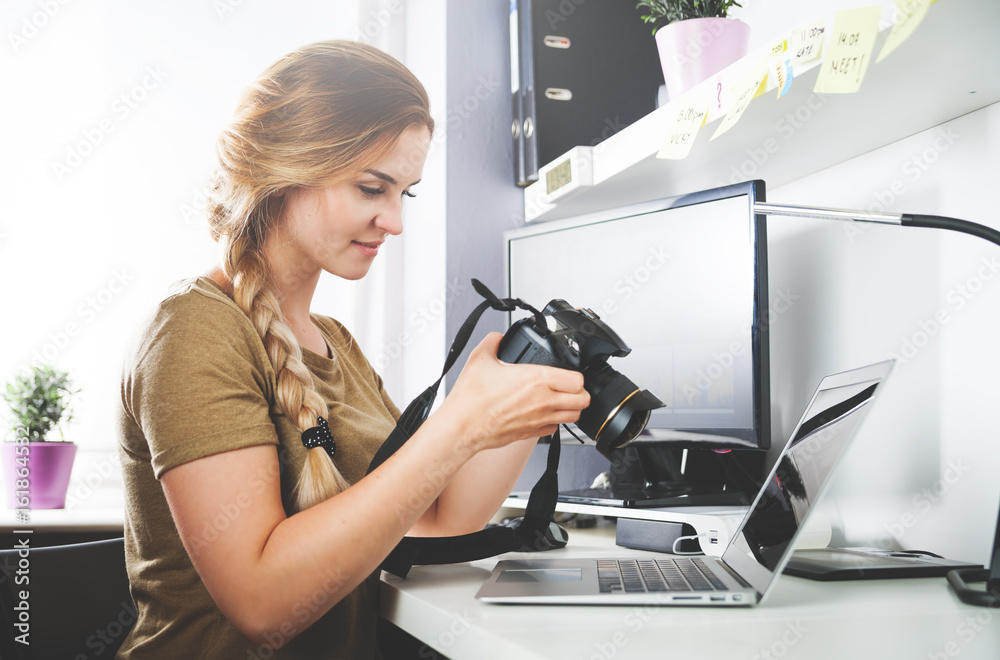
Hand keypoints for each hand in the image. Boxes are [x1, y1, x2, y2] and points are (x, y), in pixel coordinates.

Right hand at [437, 332, 590, 452]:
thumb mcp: (480, 358)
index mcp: (536, 379)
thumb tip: (497, 337)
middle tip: (569, 386)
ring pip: (574, 416)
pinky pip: (555, 429)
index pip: (577, 379)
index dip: (576, 375)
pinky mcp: (532, 434)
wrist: (462, 426)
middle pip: (582, 399)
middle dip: (580, 392)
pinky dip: (554, 421)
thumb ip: (492, 341)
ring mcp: (539, 419)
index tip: (568, 372)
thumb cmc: (471, 399)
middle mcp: (543, 401)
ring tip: (561, 400)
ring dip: (571, 407)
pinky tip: (543, 413)